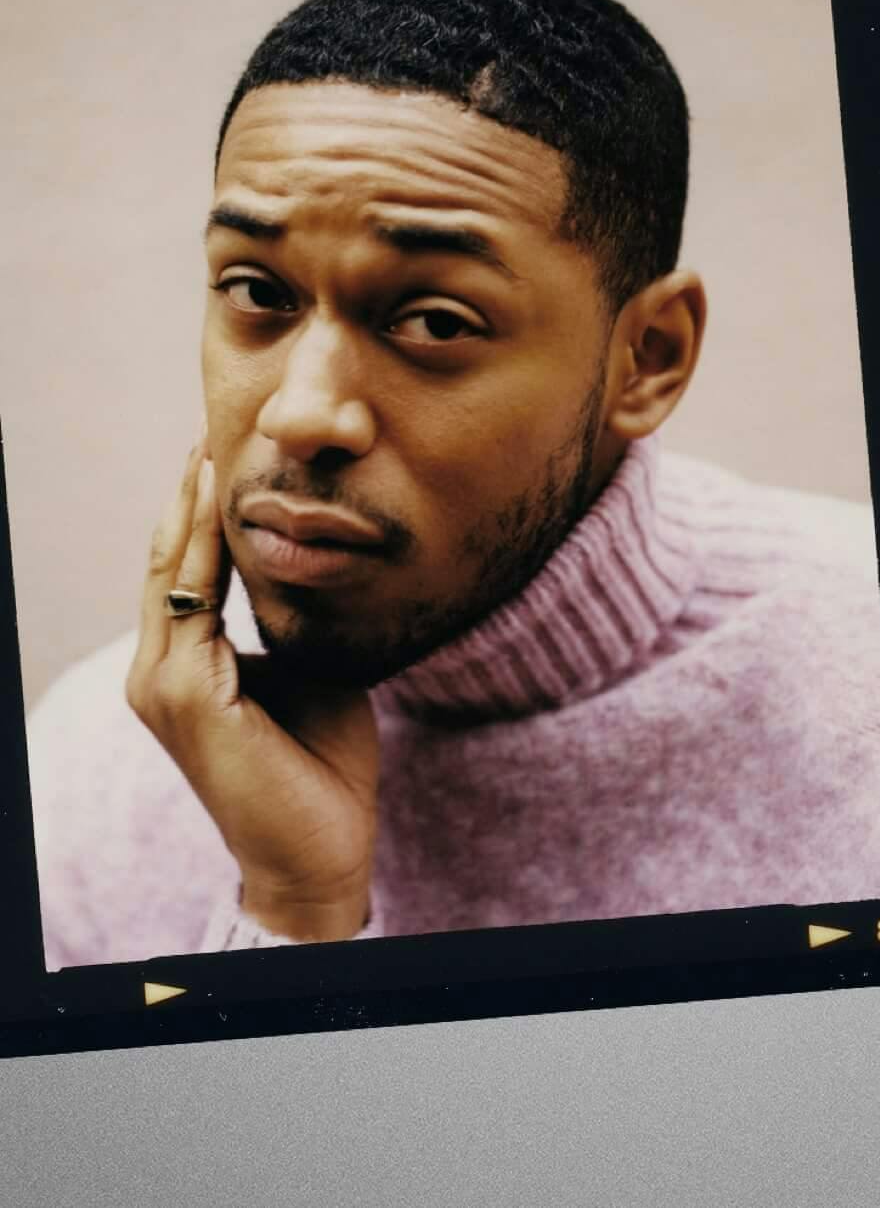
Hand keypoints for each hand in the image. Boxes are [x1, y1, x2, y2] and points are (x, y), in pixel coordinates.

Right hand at [125, 447, 379, 941]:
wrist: (320, 848)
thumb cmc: (321, 764)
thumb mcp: (309, 671)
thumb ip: (294, 623)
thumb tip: (315, 566)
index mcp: (185, 667)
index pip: (185, 572)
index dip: (201, 513)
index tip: (225, 453)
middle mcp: (159, 672)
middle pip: (166, 561)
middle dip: (188, 495)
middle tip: (211, 430)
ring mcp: (165, 686)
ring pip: (173, 575)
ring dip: (192, 510)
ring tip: (210, 451)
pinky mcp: (186, 698)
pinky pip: (195, 605)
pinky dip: (207, 554)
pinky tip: (227, 511)